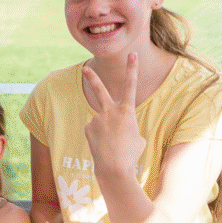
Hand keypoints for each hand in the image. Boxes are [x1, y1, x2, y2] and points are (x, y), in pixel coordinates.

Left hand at [83, 53, 146, 177]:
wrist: (114, 168)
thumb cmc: (130, 154)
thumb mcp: (136, 138)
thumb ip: (126, 126)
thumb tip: (115, 127)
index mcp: (127, 111)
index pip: (131, 86)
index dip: (132, 69)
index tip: (132, 54)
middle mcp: (110, 111)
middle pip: (99, 90)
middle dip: (93, 77)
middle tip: (84, 68)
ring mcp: (97, 118)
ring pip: (101, 121)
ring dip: (105, 131)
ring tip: (110, 144)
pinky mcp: (87, 127)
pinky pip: (94, 129)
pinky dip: (98, 137)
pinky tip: (102, 145)